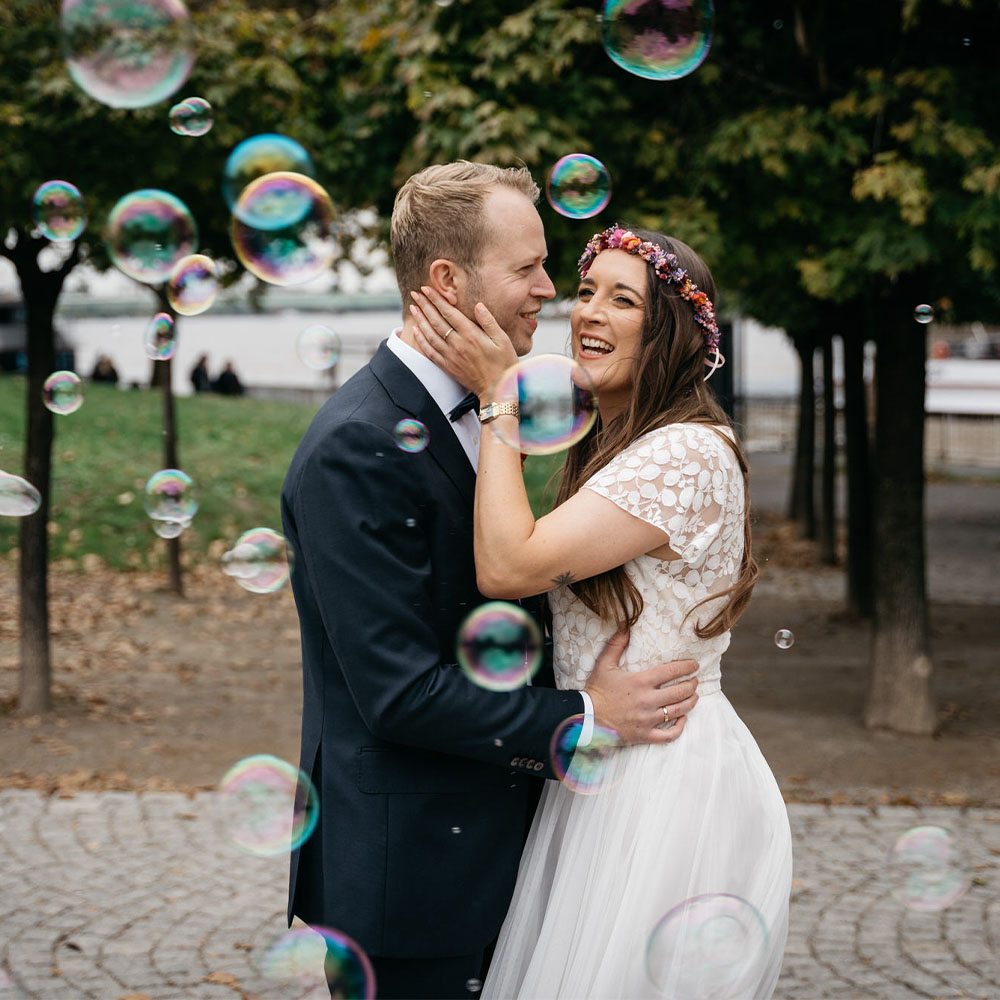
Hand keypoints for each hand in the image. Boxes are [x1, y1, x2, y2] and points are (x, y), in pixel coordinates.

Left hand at [409, 286, 517, 398]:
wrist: (497, 390)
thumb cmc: (504, 364)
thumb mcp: (503, 340)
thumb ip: (489, 321)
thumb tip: (478, 305)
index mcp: (471, 335)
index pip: (449, 313)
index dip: (436, 300)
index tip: (426, 289)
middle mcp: (458, 344)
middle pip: (437, 321)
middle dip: (425, 305)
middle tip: (416, 293)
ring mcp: (451, 356)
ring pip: (430, 335)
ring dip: (420, 320)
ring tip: (413, 308)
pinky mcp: (448, 367)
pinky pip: (430, 352)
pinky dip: (421, 340)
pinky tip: (416, 331)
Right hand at [583, 632, 698, 744]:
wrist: (586, 717)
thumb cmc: (596, 690)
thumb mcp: (604, 664)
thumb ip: (617, 644)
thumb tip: (626, 625)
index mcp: (641, 681)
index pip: (672, 671)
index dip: (687, 667)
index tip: (694, 665)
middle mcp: (648, 700)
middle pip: (680, 692)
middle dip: (692, 684)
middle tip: (695, 680)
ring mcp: (648, 719)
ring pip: (678, 711)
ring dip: (690, 702)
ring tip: (694, 696)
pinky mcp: (645, 735)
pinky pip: (669, 735)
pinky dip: (680, 727)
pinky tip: (683, 719)